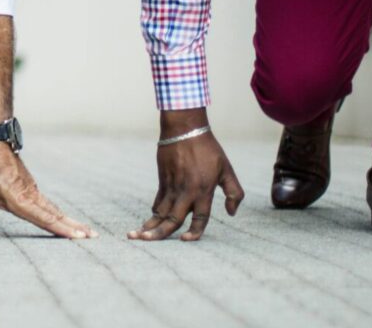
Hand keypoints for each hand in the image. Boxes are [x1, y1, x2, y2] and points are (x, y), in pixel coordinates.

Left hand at [0, 143, 93, 238]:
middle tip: (93, 237)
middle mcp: (31, 198)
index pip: (45, 219)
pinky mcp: (32, 188)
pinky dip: (61, 213)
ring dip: (71, 220)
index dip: (61, 229)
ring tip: (87, 231)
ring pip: (55, 209)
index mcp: (21, 201)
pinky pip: (50, 204)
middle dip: (74, 227)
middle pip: (56, 215)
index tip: (78, 236)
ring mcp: (34, 192)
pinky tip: (67, 219)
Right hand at [129, 116, 242, 241]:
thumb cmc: (208, 149)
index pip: (200, 219)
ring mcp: (172, 186)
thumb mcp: (227, 169)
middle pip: (172, 219)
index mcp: (204, 191)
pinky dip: (154, 212)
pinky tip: (149, 220)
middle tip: (147, 241)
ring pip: (160, 211)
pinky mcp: (163, 180)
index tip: (186, 241)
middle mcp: (186, 192)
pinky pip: (158, 200)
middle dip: (159, 234)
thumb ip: (234, 192)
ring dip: (149, 224)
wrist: (184, 129)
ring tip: (137, 235)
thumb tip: (232, 213)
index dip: (194, 233)